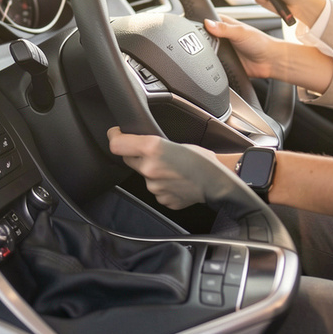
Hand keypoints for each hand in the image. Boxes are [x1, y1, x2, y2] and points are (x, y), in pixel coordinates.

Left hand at [107, 127, 234, 209]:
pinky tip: (176, 181)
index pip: (116, 144)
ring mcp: (154, 187)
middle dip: (136, 154)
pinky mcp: (161, 199)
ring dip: (152, 171)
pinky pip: (156, 189)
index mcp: (152, 148)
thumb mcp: (175, 142)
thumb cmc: (202, 159)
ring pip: (144, 175)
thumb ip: (151, 144)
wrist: (218, 183)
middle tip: (153, 152)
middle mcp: (149, 168)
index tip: (116, 134)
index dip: (114, 137)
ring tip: (172, 168)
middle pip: (128, 159)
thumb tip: (136, 143)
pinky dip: (163, 184)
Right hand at [205, 14, 332, 93]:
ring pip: (208, 51)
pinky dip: (212, 64)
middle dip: (202, 41)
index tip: (194, 27)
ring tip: (210, 53)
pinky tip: (213, 63)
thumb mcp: (241, 32)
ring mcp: (223, 50)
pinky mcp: (225, 62)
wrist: (270, 61)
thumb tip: (208, 23)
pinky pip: (214, 64)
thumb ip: (224, 28)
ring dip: (207, 53)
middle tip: (202, 43)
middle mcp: (223, 37)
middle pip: (205, 37)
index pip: (208, 21)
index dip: (201, 24)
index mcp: (226, 25)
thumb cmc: (261, 43)